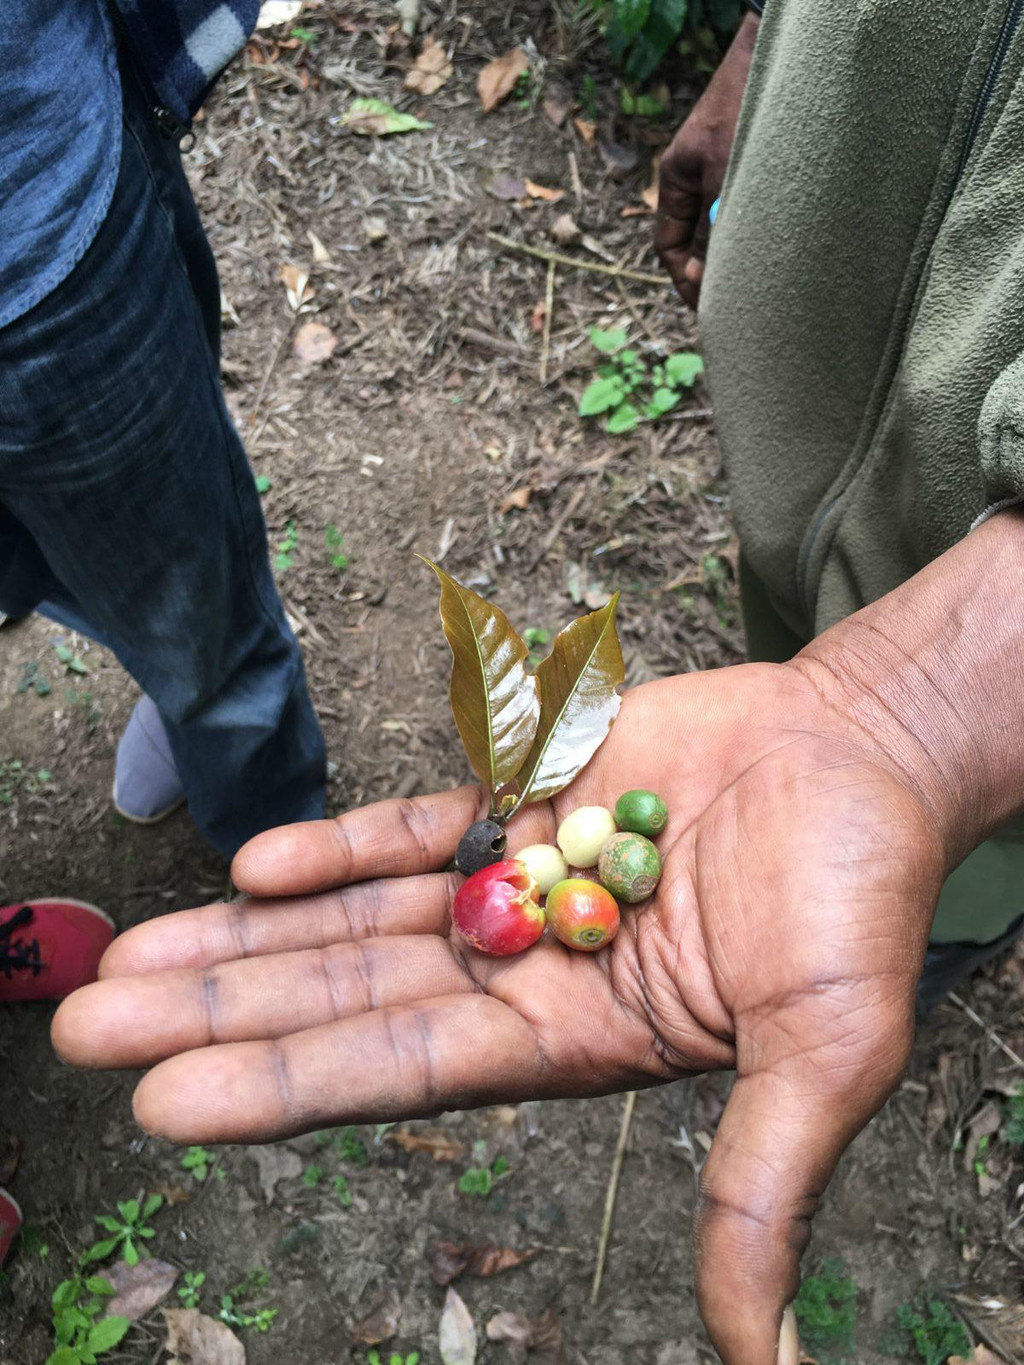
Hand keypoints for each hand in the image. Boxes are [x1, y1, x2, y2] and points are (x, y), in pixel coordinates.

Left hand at [54, 657, 948, 1364]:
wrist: (864, 755)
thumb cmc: (860, 900)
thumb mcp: (826, 1052)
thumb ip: (764, 1182)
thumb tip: (752, 1354)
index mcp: (574, 1040)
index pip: (398, 1073)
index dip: (281, 1087)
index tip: (161, 1101)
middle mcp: (524, 969)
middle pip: (344, 997)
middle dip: (219, 1011)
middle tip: (83, 1026)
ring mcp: (516, 879)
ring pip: (356, 913)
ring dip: (247, 931)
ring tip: (132, 950)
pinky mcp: (523, 797)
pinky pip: (413, 825)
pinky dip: (339, 843)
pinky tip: (257, 865)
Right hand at [657, 12, 758, 305]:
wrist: (776, 50)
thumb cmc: (746, 103)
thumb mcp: (726, 172)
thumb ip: (713, 225)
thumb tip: (705, 275)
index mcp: (677, 178)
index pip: (668, 245)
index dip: (685, 280)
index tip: (707, 307)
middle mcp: (696, 177)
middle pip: (696, 240)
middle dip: (712, 274)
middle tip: (734, 308)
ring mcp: (723, 171)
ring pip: (725, 228)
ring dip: (738, 254)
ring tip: (758, 284)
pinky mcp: (752, 166)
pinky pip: (747, 211)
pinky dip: (757, 232)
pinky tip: (776, 249)